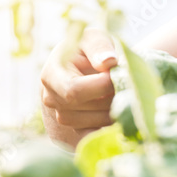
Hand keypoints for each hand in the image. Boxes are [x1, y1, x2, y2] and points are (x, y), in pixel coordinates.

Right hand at [40, 27, 117, 144]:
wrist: (79, 67)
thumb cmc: (87, 50)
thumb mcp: (92, 38)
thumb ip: (100, 46)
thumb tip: (109, 62)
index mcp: (51, 76)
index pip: (74, 91)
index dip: (102, 86)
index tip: (119, 74)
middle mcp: (51, 100)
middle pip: (88, 109)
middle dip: (113, 97)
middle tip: (126, 84)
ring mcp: (61, 118)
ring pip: (95, 124)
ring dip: (115, 111)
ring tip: (121, 93)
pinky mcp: (74, 132)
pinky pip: (95, 138)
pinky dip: (112, 130)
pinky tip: (123, 115)